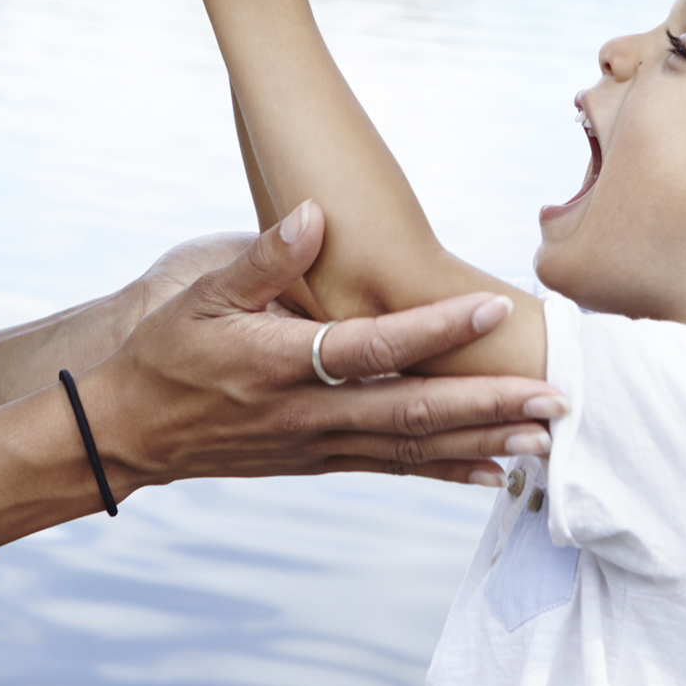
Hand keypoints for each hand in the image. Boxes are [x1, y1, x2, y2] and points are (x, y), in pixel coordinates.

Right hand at [81, 203, 567, 489]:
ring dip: (482, 440)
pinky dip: (448, 468)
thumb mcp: (200, 297)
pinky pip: (395, 467)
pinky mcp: (322, 462)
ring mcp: (318, 444)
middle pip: (412, 410)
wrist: (131, 432)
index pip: (373, 346)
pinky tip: (495, 470)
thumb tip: (311, 215)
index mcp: (280, 363)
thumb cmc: (168, 354)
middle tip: (554, 396)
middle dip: (487, 405)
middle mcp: (307, 413)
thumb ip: (261, 259)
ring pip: (413, 446)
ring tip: (544, 435)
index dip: (436, 329)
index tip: (494, 308)